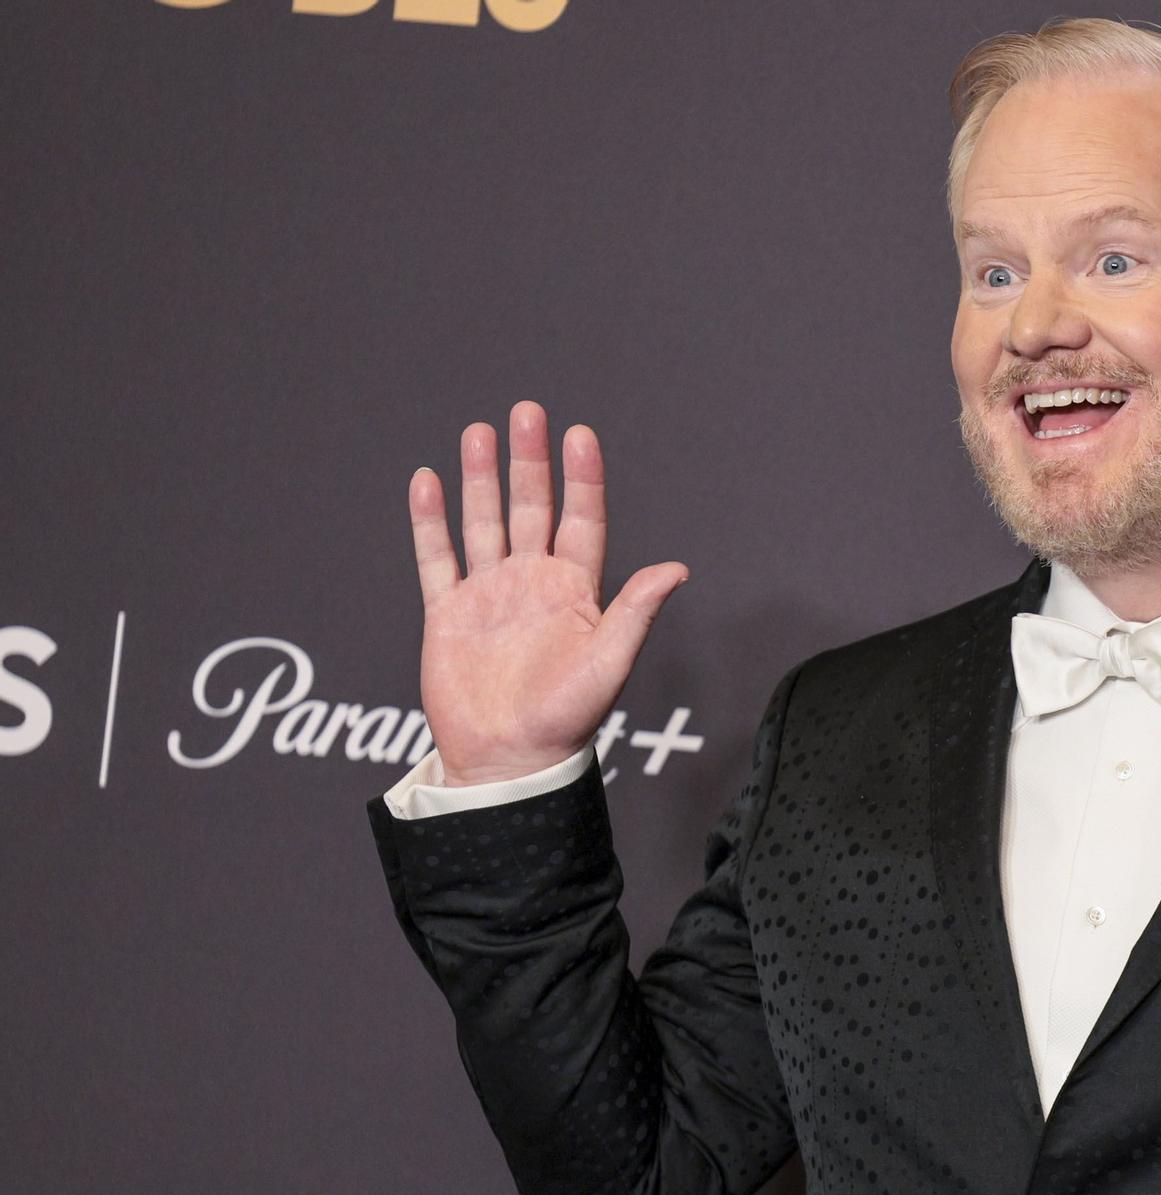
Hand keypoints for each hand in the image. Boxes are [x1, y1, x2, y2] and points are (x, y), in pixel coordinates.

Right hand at [406, 401, 689, 786]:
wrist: (507, 762)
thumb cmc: (565, 721)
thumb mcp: (607, 665)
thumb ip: (635, 613)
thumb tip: (677, 570)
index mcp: (576, 592)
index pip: (582, 519)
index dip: (582, 478)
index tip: (580, 434)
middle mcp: (533, 584)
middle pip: (532, 507)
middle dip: (529, 460)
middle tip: (526, 411)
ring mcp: (490, 595)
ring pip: (484, 521)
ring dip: (480, 478)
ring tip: (479, 432)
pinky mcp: (449, 614)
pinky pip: (438, 558)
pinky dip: (430, 521)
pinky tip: (428, 482)